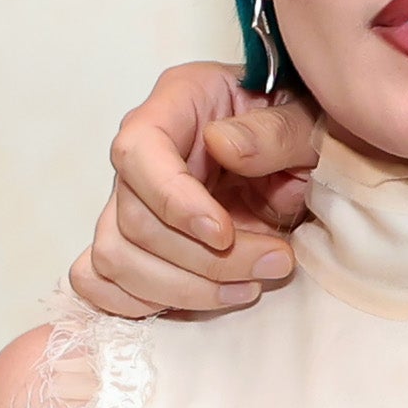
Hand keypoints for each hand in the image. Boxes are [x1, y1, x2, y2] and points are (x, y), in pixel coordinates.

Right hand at [69, 62, 319, 318]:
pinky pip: (99, 280)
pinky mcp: (132, 243)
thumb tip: (222, 146)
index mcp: (177, 105)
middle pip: (133, 220)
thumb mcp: (308, 120)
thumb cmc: (301, 132)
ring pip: (115, 258)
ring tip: (248, 288)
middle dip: (205, 260)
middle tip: (273, 263)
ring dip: (182, 289)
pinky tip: (197, 299)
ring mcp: (130, 201)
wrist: (305, 161)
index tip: (224, 235)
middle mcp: (142, 154)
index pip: (138, 151)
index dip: (173, 201)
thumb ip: (275, 131)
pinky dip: (138, 302)